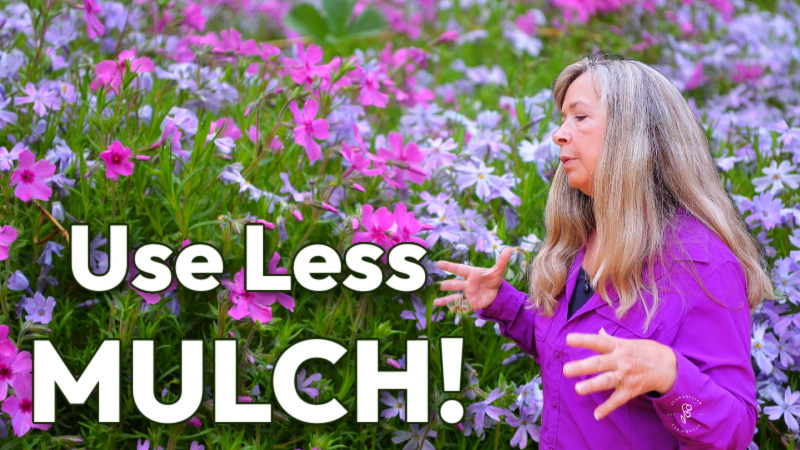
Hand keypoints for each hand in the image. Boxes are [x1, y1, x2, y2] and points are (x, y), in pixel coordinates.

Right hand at [432, 247, 513, 310]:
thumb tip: (509, 249)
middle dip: (448, 285)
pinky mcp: (468, 302)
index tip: (438, 264)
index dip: (449, 266)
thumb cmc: (493, 279)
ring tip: (436, 300)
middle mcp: (466, 282)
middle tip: (439, 285)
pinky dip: (448, 303)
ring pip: (454, 293)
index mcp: (471, 273)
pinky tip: (437, 303)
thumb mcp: (498, 271)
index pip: (459, 269)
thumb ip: (502, 261)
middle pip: (455, 283)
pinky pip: (457, 303)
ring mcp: (466, 292)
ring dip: (446, 297)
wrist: (496, 292)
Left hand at [562, 327, 677, 419]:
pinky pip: (618, 400)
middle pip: (600, 363)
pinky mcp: (631, 390)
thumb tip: (599, 331)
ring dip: (593, 385)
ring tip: (578, 389)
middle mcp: (621, 360)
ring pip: (607, 381)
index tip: (568, 340)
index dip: (584, 340)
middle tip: (566, 370)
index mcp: (618, 346)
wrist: (668, 366)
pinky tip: (597, 415)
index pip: (598, 342)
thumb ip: (610, 339)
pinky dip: (608, 408)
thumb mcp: (627, 342)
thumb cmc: (643, 351)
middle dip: (583, 366)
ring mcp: (626, 376)